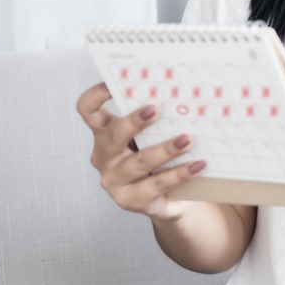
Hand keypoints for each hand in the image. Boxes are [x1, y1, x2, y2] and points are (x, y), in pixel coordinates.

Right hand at [76, 82, 205, 221]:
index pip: (88, 110)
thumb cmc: (158, 158)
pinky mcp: (130, 201)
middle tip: (156, 110)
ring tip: (188, 140)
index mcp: (105, 132)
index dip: (96, 95)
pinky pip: (156, 185)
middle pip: (113, 135)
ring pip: (139, 162)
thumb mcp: (152, 135)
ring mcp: (115, 181)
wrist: (168, 198)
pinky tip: (197, 166)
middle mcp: (104, 156)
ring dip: (165, 150)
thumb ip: (156, 118)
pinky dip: (179, 174)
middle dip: (134, 121)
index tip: (112, 83)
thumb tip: (180, 95)